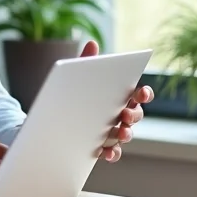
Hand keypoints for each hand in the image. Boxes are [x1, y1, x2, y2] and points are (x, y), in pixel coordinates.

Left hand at [76, 41, 155, 162]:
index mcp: (119, 95)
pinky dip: (113, 154)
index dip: (143, 93)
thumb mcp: (78, 76)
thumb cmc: (74, 93)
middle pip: (135, 115)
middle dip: (134, 114)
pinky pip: (113, 153)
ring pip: (127, 134)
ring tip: (121, 133)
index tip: (141, 93)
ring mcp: (114, 132)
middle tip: (125, 114)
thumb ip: (87, 62)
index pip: (138, 94)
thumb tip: (92, 43)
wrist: (53, 117)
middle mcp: (120, 114)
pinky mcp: (103, 147)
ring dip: (127, 134)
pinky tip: (106, 153)